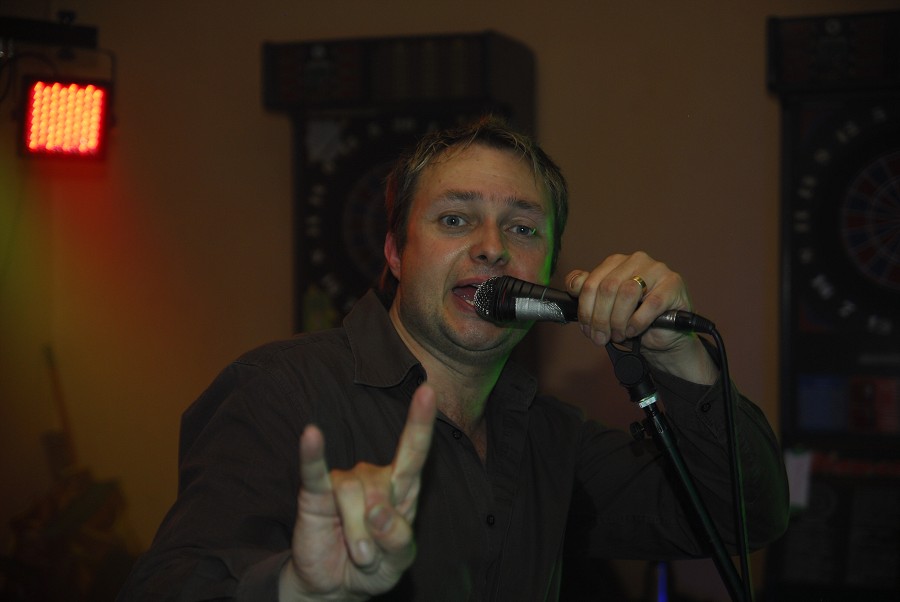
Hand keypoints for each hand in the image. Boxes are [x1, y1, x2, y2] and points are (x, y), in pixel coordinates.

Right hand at [280, 384, 436, 600]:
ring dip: (355, 534)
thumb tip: (378, 512)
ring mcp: (344, 481)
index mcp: (402, 487)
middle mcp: (373, 477)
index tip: (428, 391)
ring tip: (357, 554)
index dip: (419, 422)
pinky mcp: (315, 493)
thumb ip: (398, 539)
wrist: (335, 587)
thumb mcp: (399, 561)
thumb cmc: (375, 566)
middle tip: (371, 557)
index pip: (413, 450)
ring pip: (350, 494)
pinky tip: (311, 435)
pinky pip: (314, 471)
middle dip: (377, 529)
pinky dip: (312, 454)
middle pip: (380, 488)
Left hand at [565, 251, 716, 383]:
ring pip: (627, 292)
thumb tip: (573, 284)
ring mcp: (657, 269)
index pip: (590, 282)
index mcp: (616, 262)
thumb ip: (589, 292)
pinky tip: (633, 331)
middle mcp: (636, 260)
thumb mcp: (606, 308)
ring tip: (618, 335)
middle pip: (607, 288)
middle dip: (600, 318)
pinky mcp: (673, 284)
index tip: (587, 329)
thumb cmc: (633, 320)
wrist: (664, 336)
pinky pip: (650, 304)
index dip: (585, 309)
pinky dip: (637, 322)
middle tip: (601, 337)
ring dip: (618, 320)